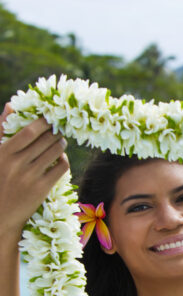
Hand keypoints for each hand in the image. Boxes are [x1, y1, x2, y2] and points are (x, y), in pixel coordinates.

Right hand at [0, 105, 69, 240]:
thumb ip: (1, 130)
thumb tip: (10, 105)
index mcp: (3, 153)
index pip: (29, 131)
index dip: (43, 122)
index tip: (49, 118)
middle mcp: (16, 164)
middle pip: (45, 140)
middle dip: (55, 132)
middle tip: (58, 129)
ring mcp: (30, 177)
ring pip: (56, 151)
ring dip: (61, 143)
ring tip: (60, 142)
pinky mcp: (41, 189)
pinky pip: (61, 167)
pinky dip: (63, 159)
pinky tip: (59, 158)